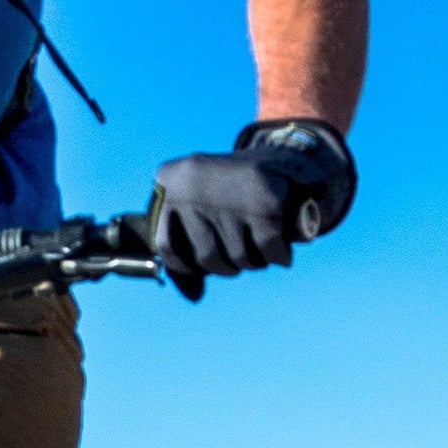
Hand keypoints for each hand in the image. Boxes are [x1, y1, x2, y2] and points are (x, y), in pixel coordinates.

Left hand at [146, 120, 354, 300]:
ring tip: (260, 242)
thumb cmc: (229, 188)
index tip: (202, 259)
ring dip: (253, 261)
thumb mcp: (197, 203)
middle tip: (240, 247)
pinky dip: (278, 256)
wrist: (280, 153)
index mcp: (168, 179)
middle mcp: (194, 185)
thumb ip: (187, 246)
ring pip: (237, 258)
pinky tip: (280, 249)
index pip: (166, 244)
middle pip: (205, 257)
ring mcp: (229, 195)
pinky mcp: (265, 204)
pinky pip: (268, 251)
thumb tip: (194, 294)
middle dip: (226, 263)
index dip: (186, 263)